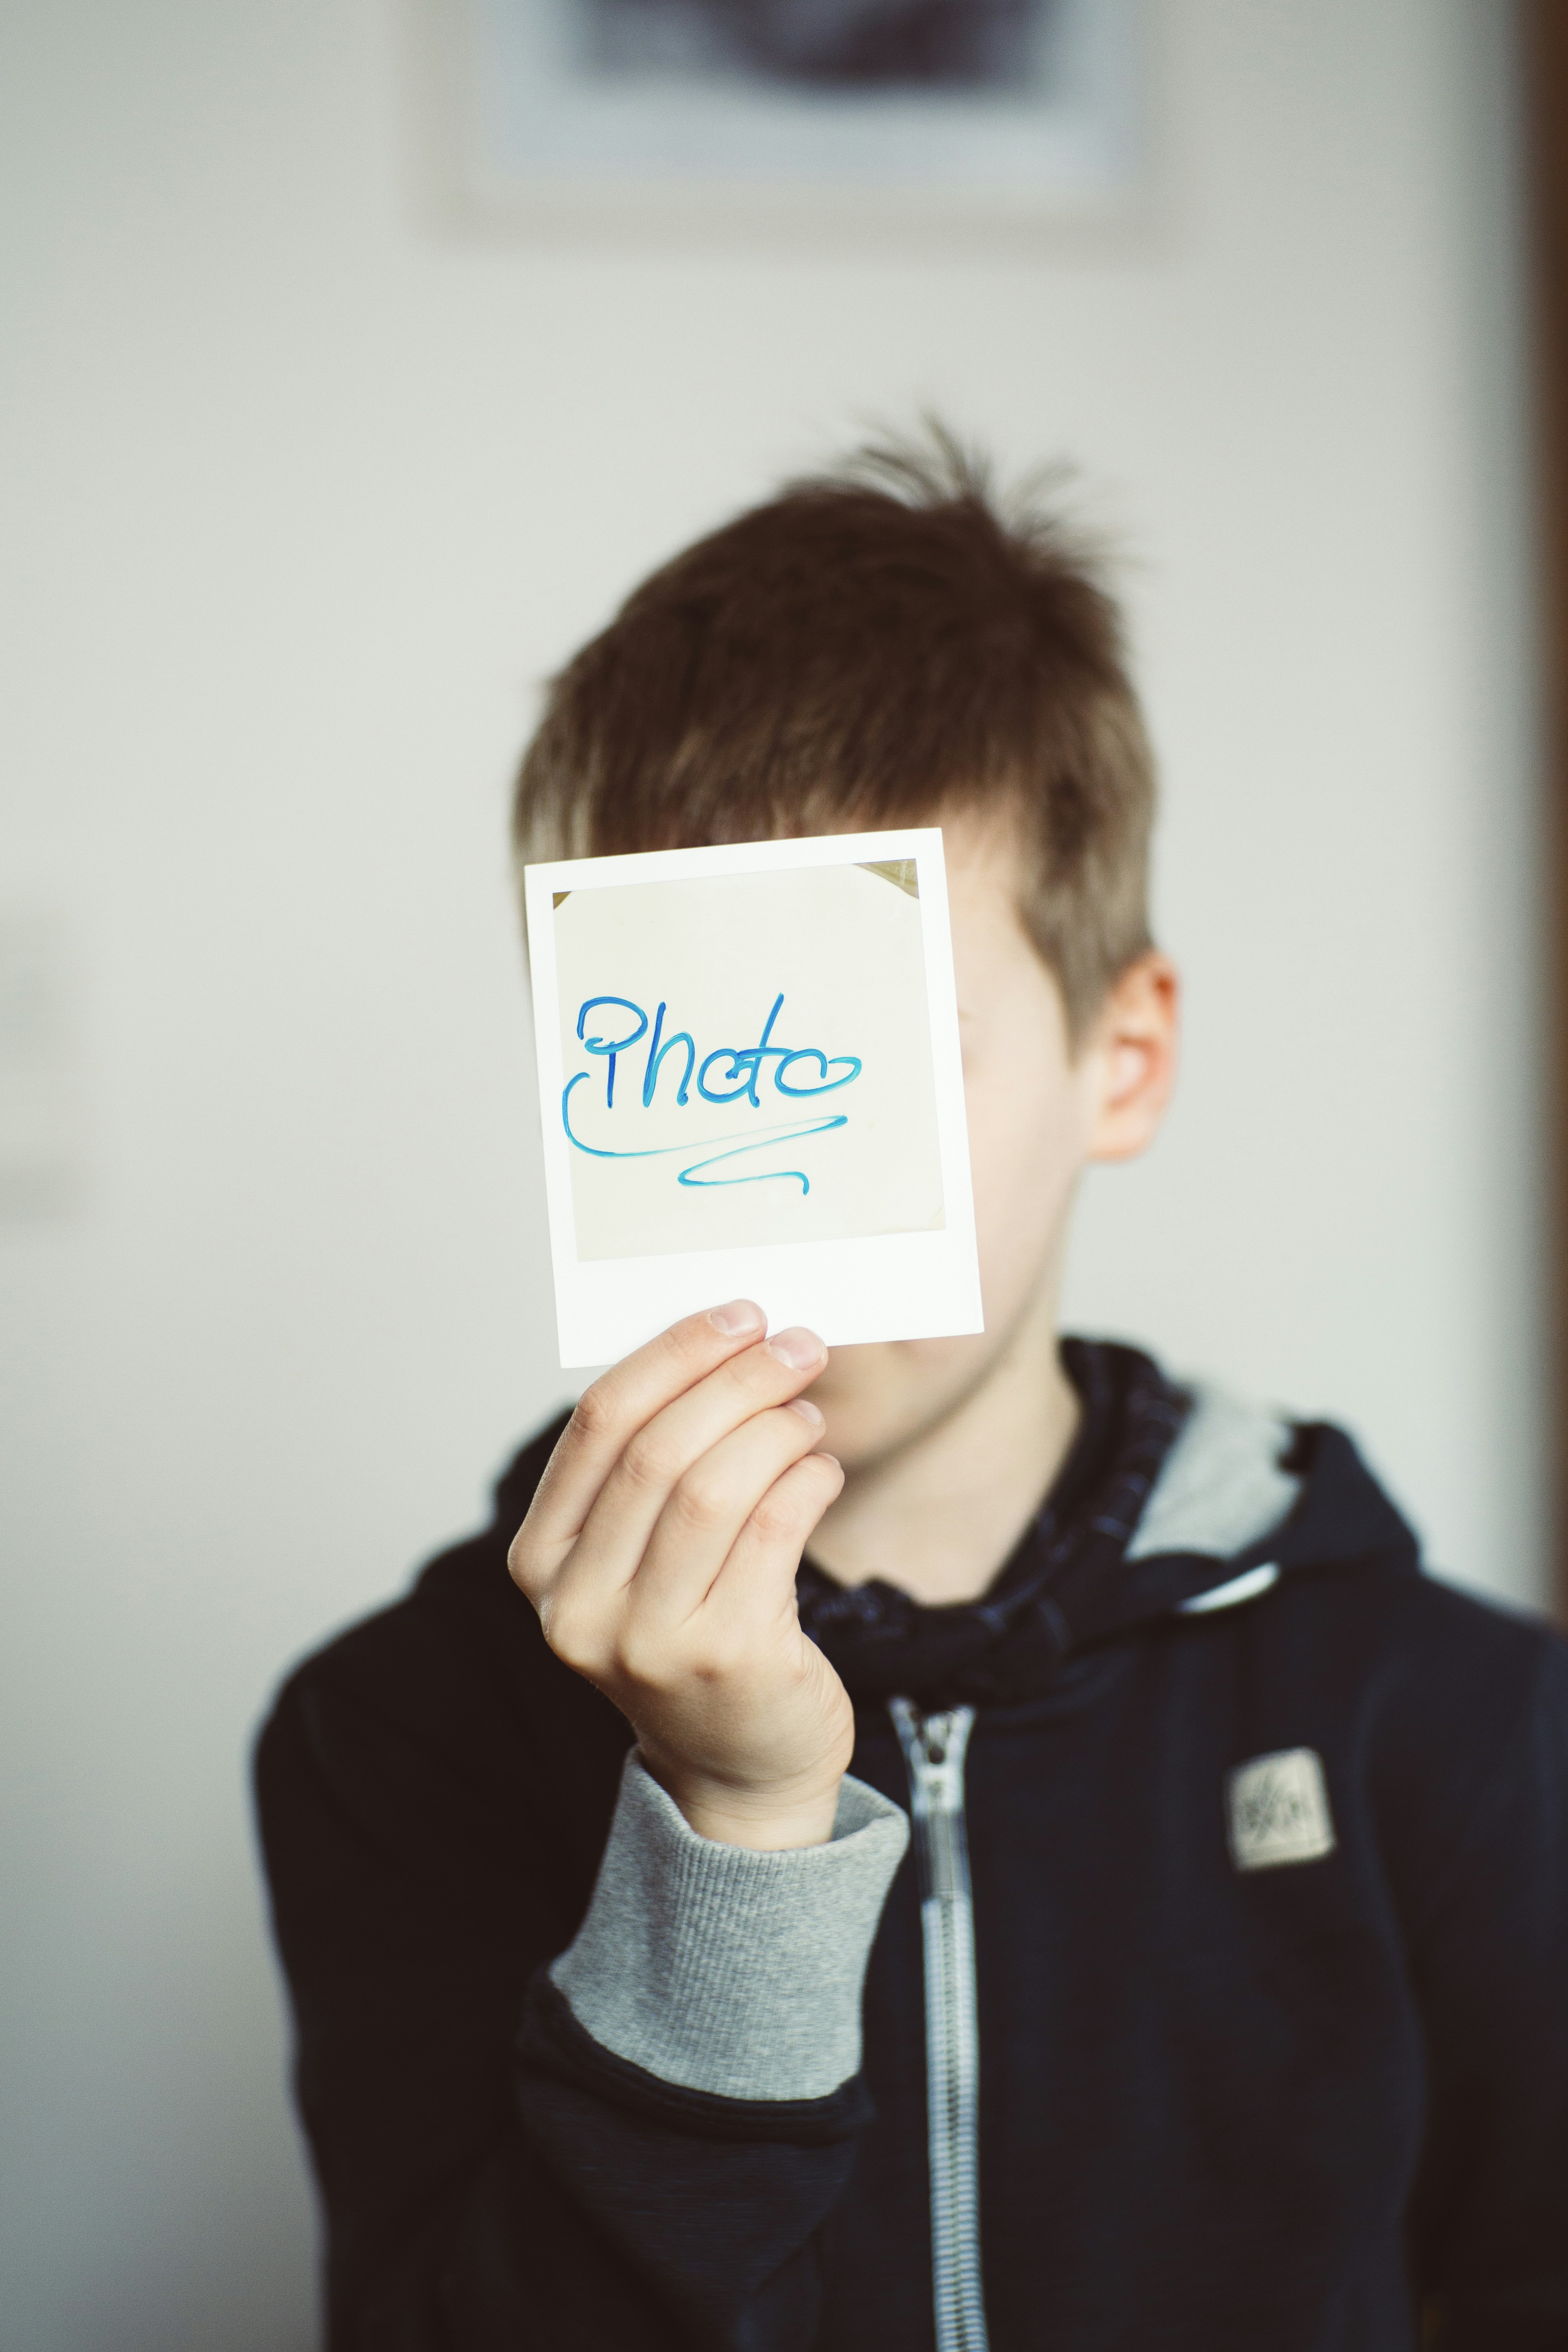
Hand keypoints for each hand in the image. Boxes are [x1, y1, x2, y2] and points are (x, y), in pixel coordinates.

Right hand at [508, 1302, 853, 1849]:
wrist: (739, 1766)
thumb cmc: (696, 1629)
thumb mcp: (641, 1554)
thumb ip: (653, 1464)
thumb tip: (724, 1341)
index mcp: (540, 1560)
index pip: (599, 1424)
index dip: (673, 1354)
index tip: (737, 1314)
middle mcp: (579, 1606)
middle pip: (660, 1449)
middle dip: (738, 1380)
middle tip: (799, 1345)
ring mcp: (650, 1642)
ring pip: (717, 1487)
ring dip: (778, 1429)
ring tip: (809, 1414)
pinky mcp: (729, 1661)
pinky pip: (775, 1532)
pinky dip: (807, 1482)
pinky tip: (821, 1472)